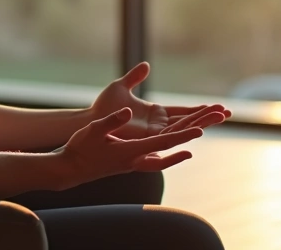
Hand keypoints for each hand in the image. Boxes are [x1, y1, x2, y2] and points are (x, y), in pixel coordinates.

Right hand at [53, 107, 203, 190]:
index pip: (163, 142)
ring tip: (200, 134)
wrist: (71, 169)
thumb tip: (129, 110)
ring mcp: (134, 163)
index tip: (200, 130)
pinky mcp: (130, 163)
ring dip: (183, 144)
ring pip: (166, 155)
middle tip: (209, 125)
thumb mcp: (94, 130)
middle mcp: (137, 160)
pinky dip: (172, 155)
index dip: (182, 135)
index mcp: (130, 151)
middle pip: (170, 148)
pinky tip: (179, 152)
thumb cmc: (80, 148)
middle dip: (189, 136)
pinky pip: (158, 160)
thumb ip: (112, 121)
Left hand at [88, 62, 231, 139]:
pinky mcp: (149, 139)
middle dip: (209, 116)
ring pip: (184, 127)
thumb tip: (145, 64)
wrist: (92, 120)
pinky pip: (172, 136)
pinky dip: (187, 131)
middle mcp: (159, 125)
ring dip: (203, 122)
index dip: (200, 110)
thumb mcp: (121, 86)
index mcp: (156, 113)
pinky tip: (201, 129)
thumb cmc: (104, 106)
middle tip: (229, 112)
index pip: (183, 112)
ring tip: (222, 116)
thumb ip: (135, 76)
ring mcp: (155, 133)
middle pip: (189, 121)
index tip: (218, 106)